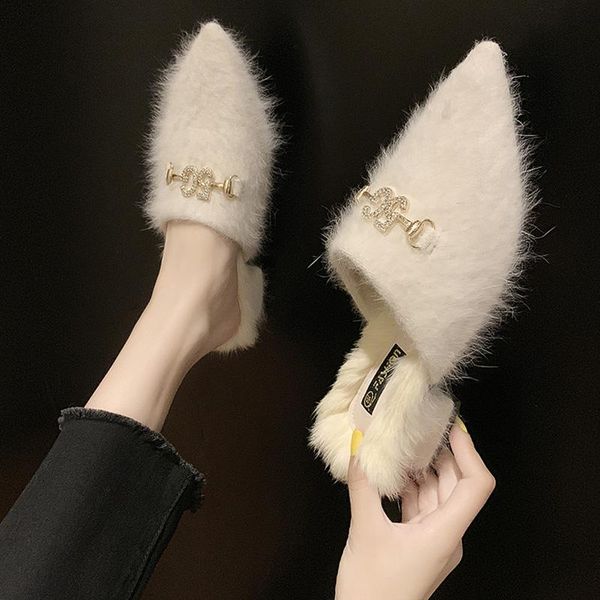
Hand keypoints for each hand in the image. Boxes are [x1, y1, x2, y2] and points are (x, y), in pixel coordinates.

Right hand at [335, 420, 494, 599]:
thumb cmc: (373, 589)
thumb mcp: (365, 531)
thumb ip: (364, 487)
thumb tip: (360, 449)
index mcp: (445, 532)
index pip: (475, 485)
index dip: (469, 452)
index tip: (451, 429)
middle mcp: (447, 535)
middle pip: (456, 485)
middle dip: (443, 453)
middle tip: (423, 427)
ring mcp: (433, 540)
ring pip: (438, 495)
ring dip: (424, 469)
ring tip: (405, 444)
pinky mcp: (418, 543)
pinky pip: (422, 507)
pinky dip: (411, 487)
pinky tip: (394, 473)